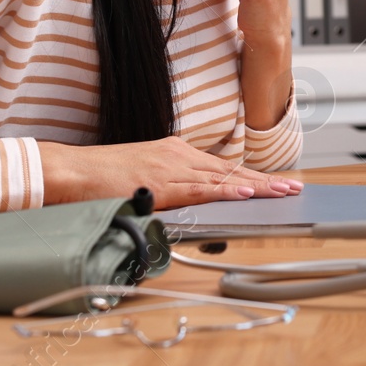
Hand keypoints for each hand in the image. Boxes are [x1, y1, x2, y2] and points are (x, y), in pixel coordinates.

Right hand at [38, 136, 303, 208]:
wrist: (70, 172)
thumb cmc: (100, 179)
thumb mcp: (145, 182)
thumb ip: (169, 193)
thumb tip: (189, 209)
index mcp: (176, 155)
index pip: (224, 169)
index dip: (253, 178)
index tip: (278, 184)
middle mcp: (178, 156)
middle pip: (231, 171)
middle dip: (265, 181)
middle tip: (295, 188)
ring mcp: (170, 167)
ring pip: (222, 178)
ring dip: (255, 186)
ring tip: (282, 192)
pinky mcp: (158, 182)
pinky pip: (197, 188)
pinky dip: (223, 190)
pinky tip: (243, 193)